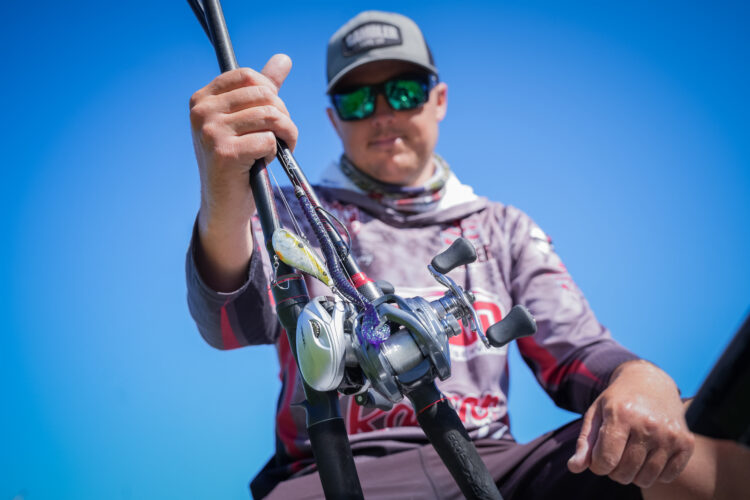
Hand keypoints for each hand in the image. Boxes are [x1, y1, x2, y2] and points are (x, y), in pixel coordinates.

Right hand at [189, 54, 297, 290]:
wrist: (225, 206)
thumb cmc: (238, 162)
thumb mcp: (247, 121)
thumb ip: (263, 89)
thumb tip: (283, 59)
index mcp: (202, 98)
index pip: (250, 77)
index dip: (271, 96)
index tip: (271, 118)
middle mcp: (202, 111)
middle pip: (264, 96)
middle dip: (283, 117)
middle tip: (281, 138)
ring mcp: (210, 132)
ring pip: (271, 117)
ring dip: (285, 136)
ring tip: (278, 150)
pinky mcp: (224, 153)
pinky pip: (269, 140)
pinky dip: (276, 153)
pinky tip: (264, 163)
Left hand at [567, 360, 694, 488]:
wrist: (651, 382)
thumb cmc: (618, 401)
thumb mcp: (595, 414)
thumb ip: (584, 442)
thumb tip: (574, 468)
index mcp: (621, 415)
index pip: (605, 461)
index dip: (597, 466)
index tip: (598, 457)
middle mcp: (648, 425)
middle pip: (624, 473)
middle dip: (613, 470)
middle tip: (615, 454)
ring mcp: (670, 435)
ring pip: (645, 479)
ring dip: (633, 474)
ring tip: (630, 455)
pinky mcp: (686, 443)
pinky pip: (667, 477)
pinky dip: (655, 474)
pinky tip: (649, 455)